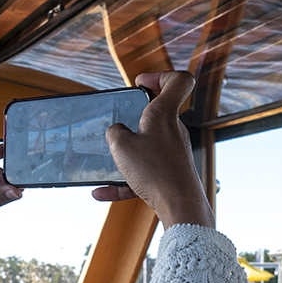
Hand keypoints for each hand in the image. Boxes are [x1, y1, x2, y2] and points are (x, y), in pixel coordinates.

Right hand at [91, 71, 213, 228]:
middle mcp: (174, 131)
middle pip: (160, 112)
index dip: (159, 75)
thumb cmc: (155, 171)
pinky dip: (125, 181)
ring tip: (108, 161)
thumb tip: (117, 132)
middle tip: (119, 121)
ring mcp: (174, 153)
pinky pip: (144, 173)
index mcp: (164, 114)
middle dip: (136, 115)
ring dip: (128, 152)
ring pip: (148, 145)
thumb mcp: (121, 146)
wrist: (180, 206)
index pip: (178, 81)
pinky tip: (101, 192)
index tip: (140, 83)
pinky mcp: (171, 174)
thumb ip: (114, 132)